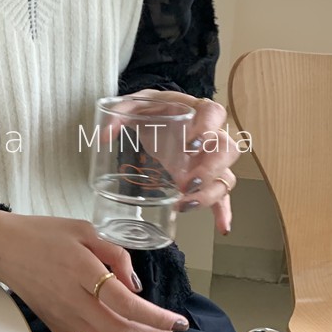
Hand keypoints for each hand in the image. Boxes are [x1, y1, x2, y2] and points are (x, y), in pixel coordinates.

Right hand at [0, 210, 189, 331]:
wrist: (4, 247)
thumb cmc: (44, 234)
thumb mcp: (85, 230)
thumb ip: (115, 254)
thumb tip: (135, 285)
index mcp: (83, 271)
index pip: (128, 304)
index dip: (158, 316)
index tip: (178, 319)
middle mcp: (74, 301)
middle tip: (170, 326)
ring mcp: (65, 319)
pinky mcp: (57, 328)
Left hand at [130, 90, 239, 234]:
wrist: (156, 116)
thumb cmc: (150, 110)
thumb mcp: (133, 105)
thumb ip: (118, 112)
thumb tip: (105, 135)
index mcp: (196, 110)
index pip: (213, 113)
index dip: (207, 129)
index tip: (190, 144)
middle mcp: (211, 134)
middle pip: (226, 150)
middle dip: (209, 169)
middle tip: (186, 183)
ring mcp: (210, 158)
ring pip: (225, 175)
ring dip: (210, 193)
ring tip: (185, 204)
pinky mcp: (206, 176)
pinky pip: (222, 194)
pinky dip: (222, 211)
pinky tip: (221, 226)